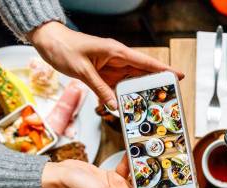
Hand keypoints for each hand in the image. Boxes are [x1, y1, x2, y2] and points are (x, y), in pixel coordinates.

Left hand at [28, 22, 183, 108]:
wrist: (48, 42)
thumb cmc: (64, 48)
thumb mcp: (83, 71)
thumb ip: (100, 89)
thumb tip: (115, 106)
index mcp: (116, 52)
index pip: (145, 62)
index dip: (163, 69)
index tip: (178, 76)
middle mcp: (117, 59)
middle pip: (143, 73)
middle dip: (156, 84)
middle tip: (169, 97)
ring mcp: (111, 67)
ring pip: (132, 81)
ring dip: (140, 92)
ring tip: (151, 105)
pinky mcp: (104, 74)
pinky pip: (118, 86)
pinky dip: (124, 96)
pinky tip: (128, 106)